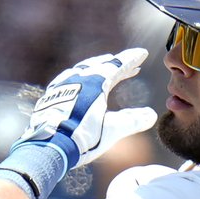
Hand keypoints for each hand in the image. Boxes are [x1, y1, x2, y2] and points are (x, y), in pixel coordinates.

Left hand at [16, 49, 157, 169]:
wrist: (48, 146)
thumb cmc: (82, 137)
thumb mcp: (112, 130)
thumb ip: (133, 121)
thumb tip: (151, 115)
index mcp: (95, 82)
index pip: (117, 65)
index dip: (131, 59)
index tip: (142, 53)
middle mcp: (78, 78)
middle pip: (101, 65)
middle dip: (117, 64)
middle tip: (130, 65)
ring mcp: (62, 85)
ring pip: (83, 69)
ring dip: (98, 68)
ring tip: (107, 70)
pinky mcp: (51, 95)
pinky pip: (69, 78)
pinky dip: (82, 77)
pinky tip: (81, 83)